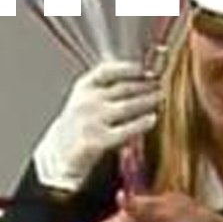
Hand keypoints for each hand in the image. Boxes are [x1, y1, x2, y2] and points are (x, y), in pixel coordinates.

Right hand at [33, 61, 160, 192]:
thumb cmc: (81, 123)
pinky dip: (141, 123)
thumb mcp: (87, 99)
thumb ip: (109, 88)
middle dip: (146, 85)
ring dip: (148, 100)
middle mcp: (86, 102)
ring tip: (161, 97)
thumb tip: (143, 77)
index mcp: (83, 88)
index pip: (107, 71)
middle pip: (123, 88)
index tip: (146, 69)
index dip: (129, 68)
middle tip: (161, 84)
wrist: (61, 153)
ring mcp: (92, 120)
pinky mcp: (97, 140)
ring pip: (127, 106)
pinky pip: (126, 129)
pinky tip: (152, 119)